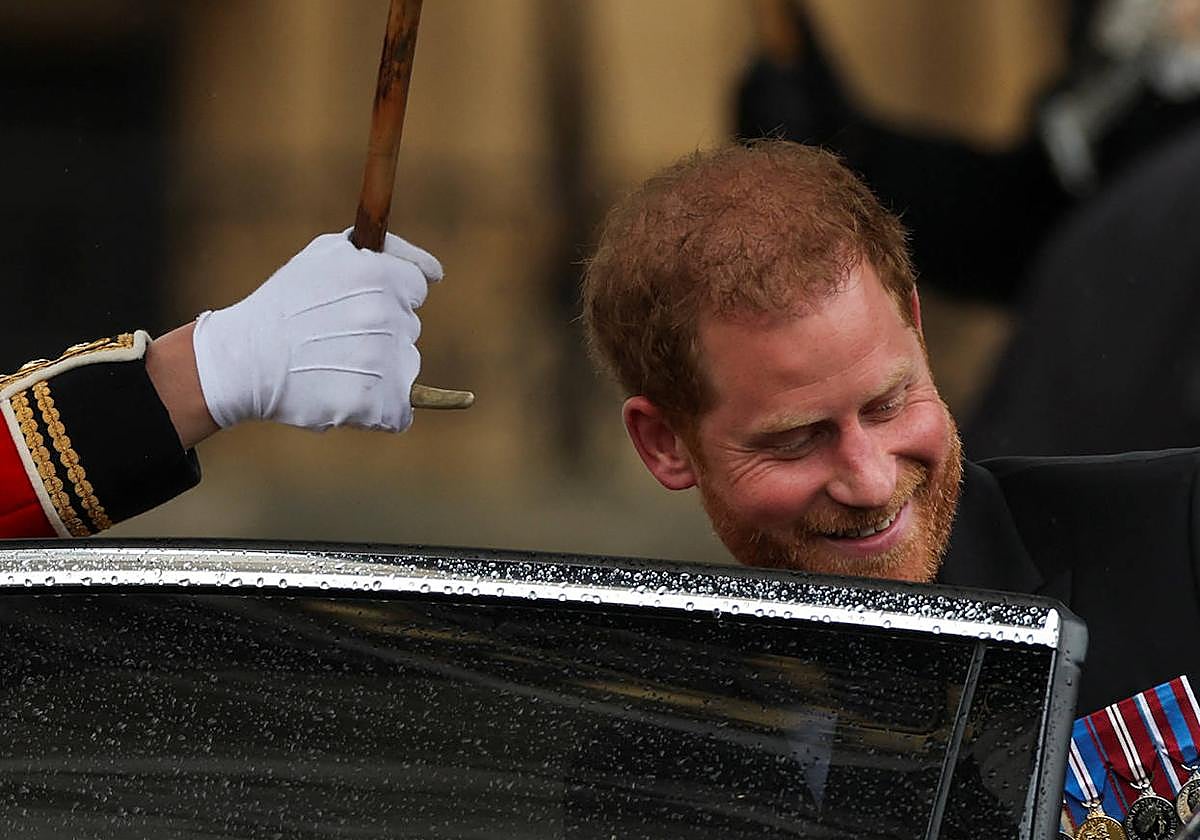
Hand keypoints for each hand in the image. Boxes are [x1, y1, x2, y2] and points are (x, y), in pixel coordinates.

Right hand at [192, 230, 441, 432]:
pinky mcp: (378, 403)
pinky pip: (399, 413)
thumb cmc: (285, 303)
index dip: (389, 296)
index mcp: (380, 275)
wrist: (243, 360)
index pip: (416, 288)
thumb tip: (436, 274)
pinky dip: (378, 412)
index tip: (359, 307)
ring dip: (381, 372)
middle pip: (409, 330)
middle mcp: (388, 316)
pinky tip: (344, 398)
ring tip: (334, 367)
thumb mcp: (328, 253)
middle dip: (381, 334)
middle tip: (333, 339)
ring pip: (407, 370)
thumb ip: (385, 252)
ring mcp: (385, 361)